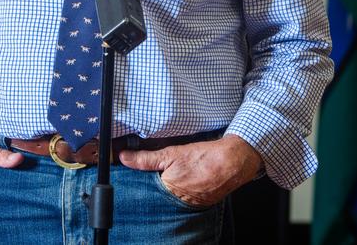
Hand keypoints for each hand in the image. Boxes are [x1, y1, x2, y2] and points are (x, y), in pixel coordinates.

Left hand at [119, 134, 261, 207]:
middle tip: (158, 173)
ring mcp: (191, 204)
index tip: (133, 176)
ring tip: (175, 176)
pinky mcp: (202, 204)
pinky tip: (186, 180)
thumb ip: (146, 158)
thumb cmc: (203, 157)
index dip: (141, 183)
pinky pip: (186, 198)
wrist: (232, 163)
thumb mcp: (171, 153)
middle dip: (155, 186)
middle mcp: (179, 202)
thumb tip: (124, 157)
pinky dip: (184, 191)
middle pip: (159, 195)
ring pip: (172, 198)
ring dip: (169, 189)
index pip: (147, 190)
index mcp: (168, 190)